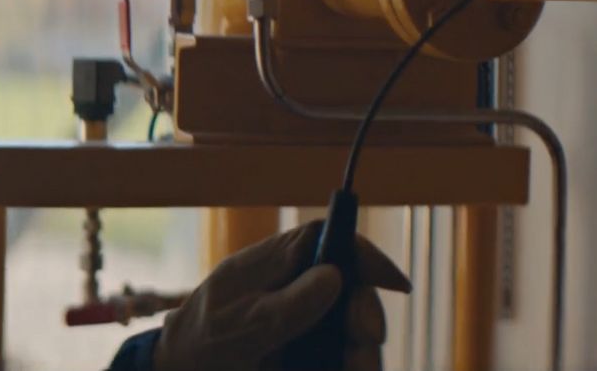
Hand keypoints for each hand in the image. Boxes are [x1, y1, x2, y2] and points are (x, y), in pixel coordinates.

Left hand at [152, 220, 411, 370]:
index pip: (323, 238)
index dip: (363, 252)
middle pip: (349, 289)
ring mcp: (301, 320)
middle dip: (365, 316)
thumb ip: (287, 305)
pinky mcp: (306, 349)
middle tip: (363, 341)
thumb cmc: (201, 344)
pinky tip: (344, 369)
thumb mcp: (241, 326)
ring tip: (352, 367)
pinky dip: (346, 364)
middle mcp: (291, 287)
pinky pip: (339, 356)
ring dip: (360, 353)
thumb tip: (335, 276)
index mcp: (270, 265)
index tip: (395, 283)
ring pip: (351, 330)